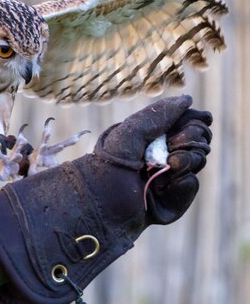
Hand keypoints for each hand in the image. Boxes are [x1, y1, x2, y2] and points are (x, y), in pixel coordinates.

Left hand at [92, 95, 211, 224]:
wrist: (100, 204)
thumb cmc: (109, 164)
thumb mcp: (131, 132)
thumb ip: (159, 115)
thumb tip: (187, 100)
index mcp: (150, 136)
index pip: (183, 121)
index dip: (195, 119)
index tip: (203, 117)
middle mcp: (161, 155)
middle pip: (197, 139)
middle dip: (191, 138)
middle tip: (173, 144)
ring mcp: (168, 177)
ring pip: (198, 159)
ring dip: (186, 159)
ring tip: (166, 166)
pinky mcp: (172, 200)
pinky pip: (191, 183)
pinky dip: (182, 182)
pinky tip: (164, 186)